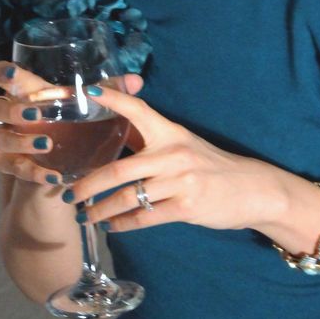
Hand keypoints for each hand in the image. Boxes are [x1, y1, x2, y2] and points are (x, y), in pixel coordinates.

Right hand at [0, 60, 144, 185]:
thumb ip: (109, 93)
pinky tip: (54, 177)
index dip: (1, 72)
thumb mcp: (90, 111)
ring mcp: (5, 142)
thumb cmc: (72, 129)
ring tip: (47, 144)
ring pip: (1, 139)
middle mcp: (10, 116)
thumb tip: (137, 80)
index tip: (10, 72)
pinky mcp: (7, 167)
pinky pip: (13, 169)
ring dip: (22, 142)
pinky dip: (33, 172)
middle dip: (11, 109)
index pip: (4, 76)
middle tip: (35, 114)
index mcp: (27, 94)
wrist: (59, 170)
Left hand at [63, 83, 284, 233]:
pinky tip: (111, 227)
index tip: (91, 91)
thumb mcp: (184, 145)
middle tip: (68, 194)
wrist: (251, 188)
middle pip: (118, 168)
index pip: (138, 110)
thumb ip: (155, 141)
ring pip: (127, 197)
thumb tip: (118, 137)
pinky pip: (145, 217)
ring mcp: (180, 181)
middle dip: (88, 184)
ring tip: (84, 217)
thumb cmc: (211, 166)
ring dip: (100, 209)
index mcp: (171, 132)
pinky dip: (123, 224)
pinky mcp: (186, 207)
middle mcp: (173, 153)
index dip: (114, 99)